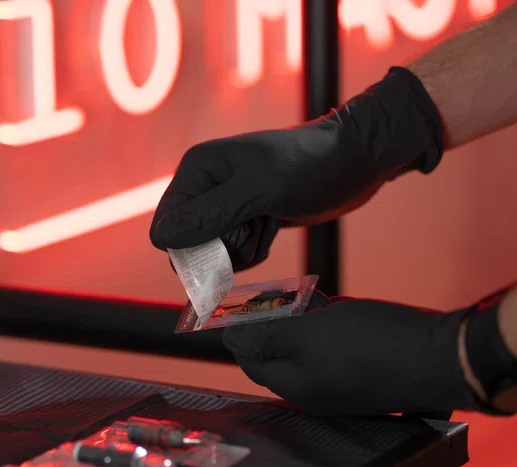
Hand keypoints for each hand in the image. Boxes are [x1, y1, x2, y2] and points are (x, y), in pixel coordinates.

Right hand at [150, 67, 444, 270]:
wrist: (356, 160)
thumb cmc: (310, 166)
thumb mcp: (259, 191)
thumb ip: (209, 215)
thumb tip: (160, 239)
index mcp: (196, 170)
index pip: (166, 231)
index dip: (196, 247)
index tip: (234, 236)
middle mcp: (204, 186)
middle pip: (188, 247)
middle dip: (223, 251)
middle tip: (255, 227)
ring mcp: (224, 203)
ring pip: (212, 255)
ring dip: (243, 252)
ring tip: (268, 223)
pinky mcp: (245, 218)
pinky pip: (234, 254)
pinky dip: (255, 249)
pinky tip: (273, 226)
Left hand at [222, 293, 478, 416]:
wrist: (442, 356)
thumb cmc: (372, 344)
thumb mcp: (307, 332)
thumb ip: (265, 334)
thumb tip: (230, 334)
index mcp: (294, 386)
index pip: (249, 358)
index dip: (243, 326)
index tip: (247, 298)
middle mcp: (315, 394)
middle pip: (280, 351)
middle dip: (280, 319)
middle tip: (292, 295)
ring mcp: (344, 388)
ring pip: (310, 346)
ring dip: (309, 319)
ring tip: (323, 301)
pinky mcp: (368, 376)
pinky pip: (337, 349)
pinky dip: (335, 325)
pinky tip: (344, 310)